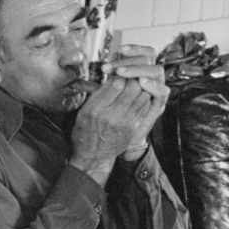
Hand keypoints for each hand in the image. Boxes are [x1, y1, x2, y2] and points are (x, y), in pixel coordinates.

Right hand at [71, 45, 168, 181]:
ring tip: (133, 84)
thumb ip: (97, 93)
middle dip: (132, 77)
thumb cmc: (86, 131)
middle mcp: (113, 115)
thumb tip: (112, 76)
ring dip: (140, 85)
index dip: (119, 73)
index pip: (117, 82)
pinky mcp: (134, 126)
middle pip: (133, 86)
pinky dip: (143, 96)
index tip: (116, 72)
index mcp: (97, 109)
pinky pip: (145, 105)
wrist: (93, 156)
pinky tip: (137, 96)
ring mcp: (126, 122)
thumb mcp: (84, 111)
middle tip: (128, 75)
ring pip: (143, 94)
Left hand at [101, 44, 168, 151]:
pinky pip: (162, 92)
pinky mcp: (159, 105)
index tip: (115, 53)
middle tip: (112, 65)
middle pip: (149, 59)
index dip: (130, 51)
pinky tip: (141, 81)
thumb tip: (90, 73)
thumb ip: (103, 83)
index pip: (141, 53)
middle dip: (130, 59)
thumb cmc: (108, 116)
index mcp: (138, 73)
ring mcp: (155, 91)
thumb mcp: (103, 97)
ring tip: (121, 72)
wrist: (116, 140)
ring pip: (156, 71)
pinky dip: (153, 85)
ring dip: (138, 69)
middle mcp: (149, 79)